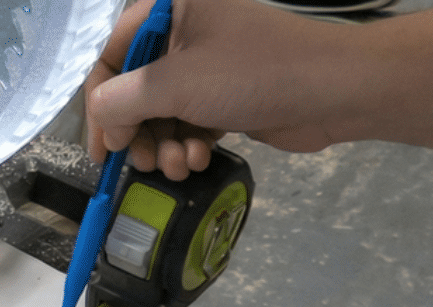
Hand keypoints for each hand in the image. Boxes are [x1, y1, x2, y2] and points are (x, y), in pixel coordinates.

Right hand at [84, 0, 353, 178]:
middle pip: (134, 90)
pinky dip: (187, 145)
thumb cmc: (252, 74)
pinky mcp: (225, 95)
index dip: (100, 105)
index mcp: (169, 9)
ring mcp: (207, 65)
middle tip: (145, 162)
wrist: (333, 90)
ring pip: (161, 113)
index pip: (111, 56)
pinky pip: (188, 123)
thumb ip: (121, 101)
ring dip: (164, 146)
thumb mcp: (176, 84)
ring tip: (180, 165)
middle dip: (138, 133)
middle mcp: (184, 32)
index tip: (102, 150)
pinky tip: (200, 160)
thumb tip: (102, 122)